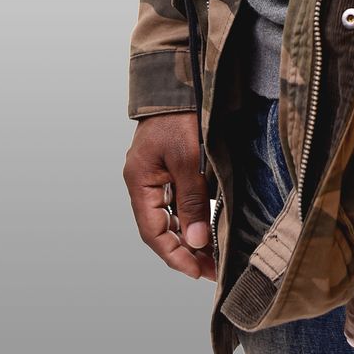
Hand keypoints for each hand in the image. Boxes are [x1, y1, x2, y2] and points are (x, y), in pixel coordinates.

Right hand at [123, 112, 216, 281]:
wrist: (180, 81)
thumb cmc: (180, 116)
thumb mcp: (188, 159)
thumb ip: (191, 200)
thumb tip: (197, 241)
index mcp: (139, 182)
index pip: (153, 232)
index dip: (175, 255)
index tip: (197, 272)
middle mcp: (143, 183)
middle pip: (161, 228)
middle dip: (185, 251)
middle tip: (212, 269)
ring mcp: (156, 175)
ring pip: (170, 217)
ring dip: (190, 237)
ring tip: (214, 256)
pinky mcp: (170, 168)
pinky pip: (178, 201)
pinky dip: (192, 217)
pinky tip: (208, 228)